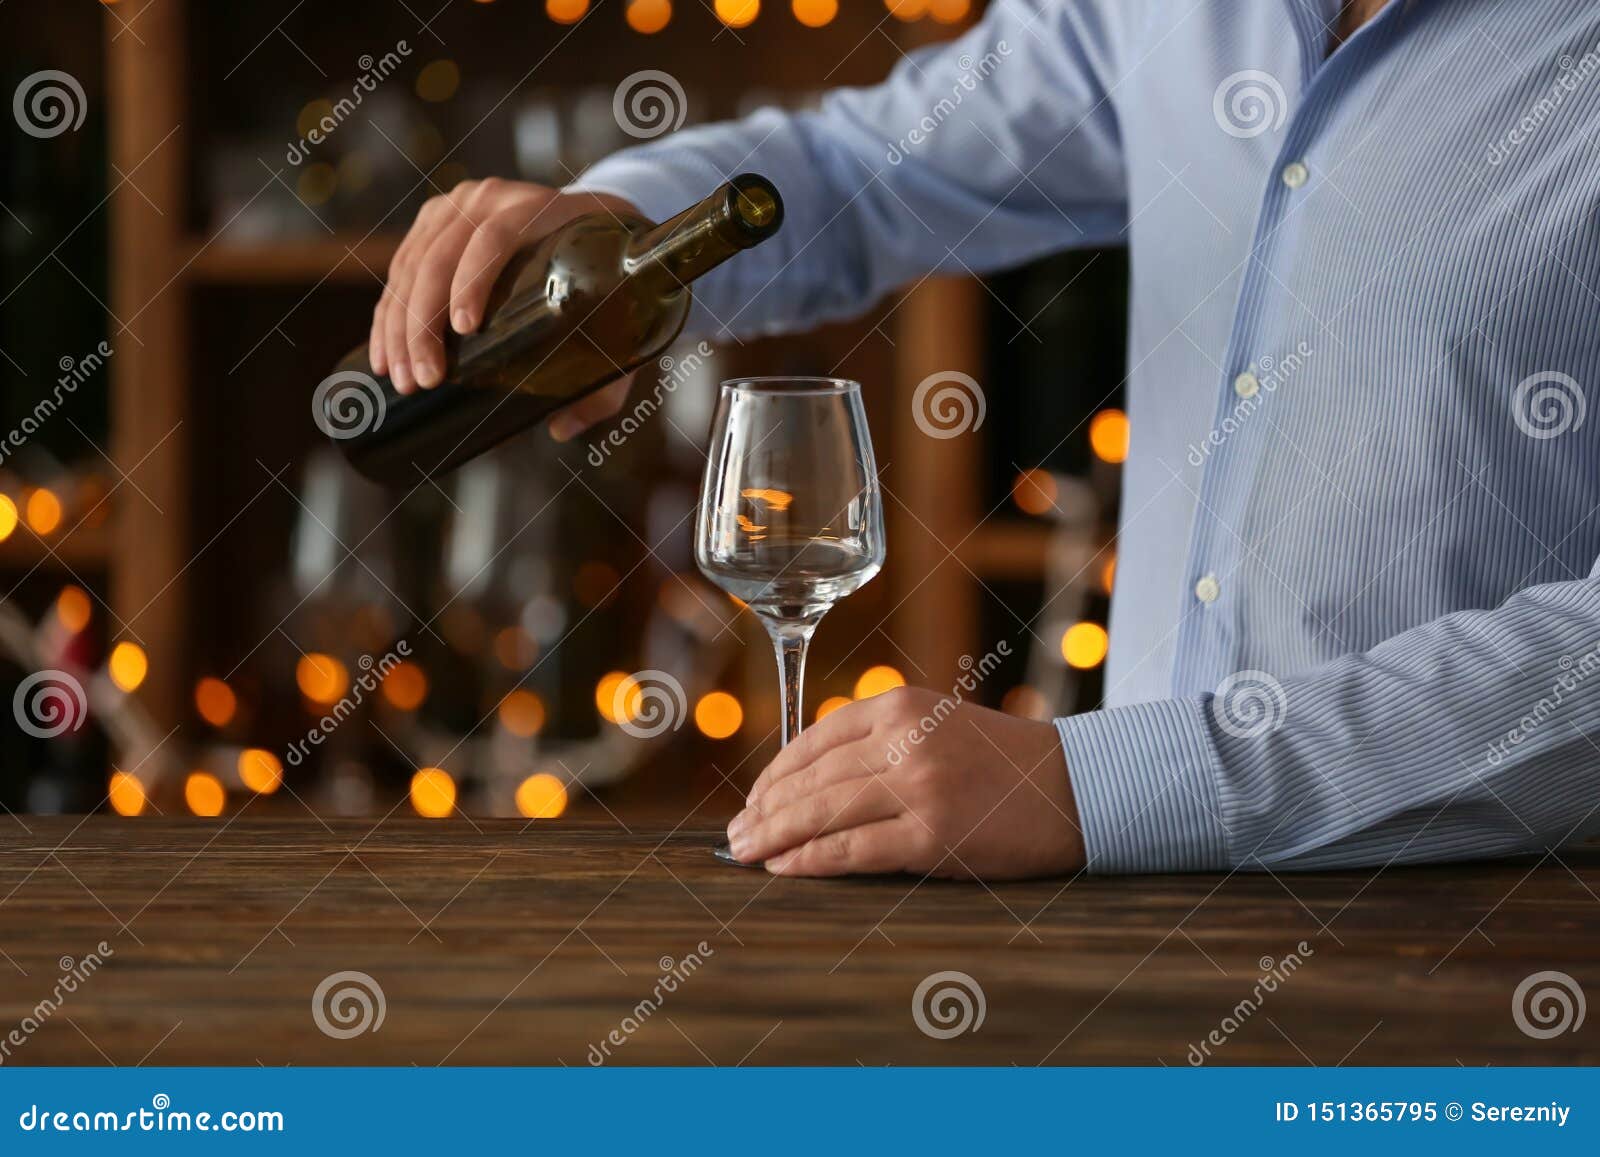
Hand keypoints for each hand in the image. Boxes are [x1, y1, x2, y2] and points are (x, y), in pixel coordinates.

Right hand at [369, 178, 643, 440]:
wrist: (592, 217)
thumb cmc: (608, 275)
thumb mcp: (618, 317)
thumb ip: (604, 378)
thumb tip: (559, 427)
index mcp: (537, 210)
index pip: (494, 239)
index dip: (473, 281)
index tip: (464, 330)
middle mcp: (489, 200)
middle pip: (441, 257)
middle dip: (424, 324)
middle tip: (426, 380)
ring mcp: (456, 207)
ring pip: (412, 266)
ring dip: (399, 326)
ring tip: (402, 378)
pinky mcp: (432, 222)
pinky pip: (400, 268)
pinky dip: (388, 313)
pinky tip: (384, 353)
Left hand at [726, 687, 1083, 878]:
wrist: (1074, 787)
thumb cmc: (1001, 762)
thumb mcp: (936, 724)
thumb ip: (878, 740)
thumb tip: (805, 781)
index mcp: (899, 707)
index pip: (814, 740)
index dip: (774, 774)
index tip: (753, 800)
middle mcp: (903, 741)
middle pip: (811, 779)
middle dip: (764, 810)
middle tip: (735, 836)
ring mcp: (917, 788)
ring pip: (822, 813)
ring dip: (774, 836)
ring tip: (746, 854)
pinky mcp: (932, 835)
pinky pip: (852, 850)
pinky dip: (811, 860)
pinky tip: (785, 869)